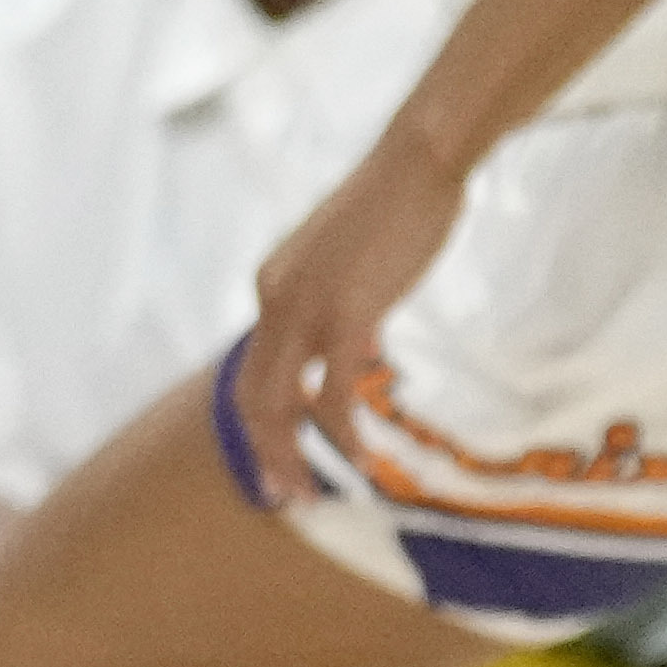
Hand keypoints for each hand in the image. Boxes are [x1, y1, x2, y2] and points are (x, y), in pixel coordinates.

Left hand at [225, 130, 470, 508]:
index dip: (258, 426)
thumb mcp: (344, 265)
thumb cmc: (392, 212)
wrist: (415, 166)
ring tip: (321, 493)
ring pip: (283, 401)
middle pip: (253, 396)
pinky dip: (343, 432)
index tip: (278, 467)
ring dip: (297, 454)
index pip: (251, 372)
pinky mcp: (345, 313)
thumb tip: (345, 343)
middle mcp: (273, 297)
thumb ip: (333, 304)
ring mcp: (304, 306)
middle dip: (266, 454)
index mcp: (271, 287)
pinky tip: (363, 458)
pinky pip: (335, 391)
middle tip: (288, 500)